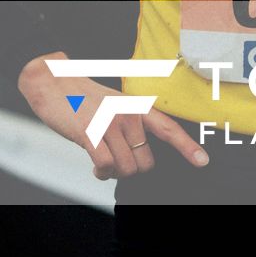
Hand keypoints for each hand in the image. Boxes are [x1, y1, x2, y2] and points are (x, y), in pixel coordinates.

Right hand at [17, 50, 208, 180]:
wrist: (53, 83)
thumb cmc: (84, 99)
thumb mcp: (115, 105)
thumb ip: (131, 126)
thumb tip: (140, 157)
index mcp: (136, 107)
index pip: (168, 128)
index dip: (187, 146)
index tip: (203, 161)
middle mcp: (127, 114)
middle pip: (145, 162)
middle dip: (132, 169)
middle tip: (117, 160)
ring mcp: (109, 123)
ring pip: (126, 168)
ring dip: (115, 173)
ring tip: (103, 164)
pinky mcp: (90, 133)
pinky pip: (106, 166)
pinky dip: (102, 173)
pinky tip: (95, 167)